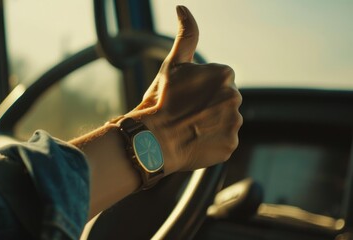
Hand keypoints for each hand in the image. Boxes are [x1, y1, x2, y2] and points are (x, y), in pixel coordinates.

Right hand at [126, 6, 241, 173]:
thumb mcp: (172, 65)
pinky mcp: (231, 145)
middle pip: (224, 100)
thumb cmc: (160, 100)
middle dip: (209, 106)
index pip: (219, 80)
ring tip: (189, 128)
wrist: (153, 139)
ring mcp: (234, 123)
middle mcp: (235, 96)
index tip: (185, 98)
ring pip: (226, 121)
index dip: (200, 89)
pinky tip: (195, 141)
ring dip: (211, 124)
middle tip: (186, 113)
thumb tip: (182, 8)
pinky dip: (213, 142)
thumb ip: (186, 36)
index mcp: (224, 74)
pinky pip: (225, 141)